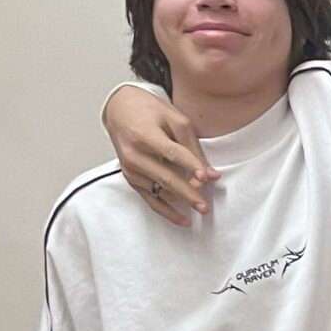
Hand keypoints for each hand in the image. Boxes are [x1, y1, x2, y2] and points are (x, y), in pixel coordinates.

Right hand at [106, 88, 214, 222]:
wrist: (121, 110)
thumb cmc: (150, 112)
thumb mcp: (175, 119)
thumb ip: (192, 146)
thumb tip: (209, 174)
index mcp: (145, 135)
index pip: (173, 154)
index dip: (191, 166)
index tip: (207, 177)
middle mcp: (134, 155)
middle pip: (166, 177)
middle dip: (188, 193)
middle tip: (205, 205)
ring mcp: (131, 169)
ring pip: (159, 191)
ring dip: (181, 201)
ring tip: (201, 209)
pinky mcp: (131, 178)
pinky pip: (150, 199)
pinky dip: (167, 211)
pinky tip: (183, 219)